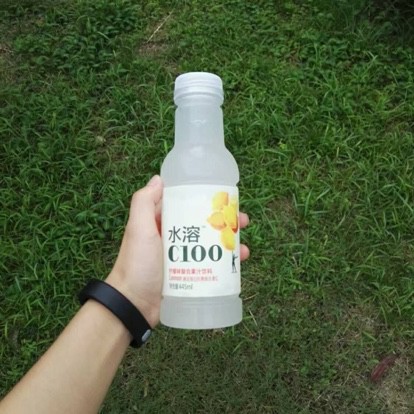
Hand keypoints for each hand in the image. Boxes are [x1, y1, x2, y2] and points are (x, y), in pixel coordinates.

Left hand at [106, 175, 249, 327]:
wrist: (133, 305)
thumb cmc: (136, 264)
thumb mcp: (138, 229)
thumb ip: (144, 202)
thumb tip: (159, 179)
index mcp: (159, 223)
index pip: (184, 204)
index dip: (204, 198)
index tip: (223, 196)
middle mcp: (172, 237)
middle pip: (202, 223)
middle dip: (224, 220)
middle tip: (242, 220)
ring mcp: (182, 257)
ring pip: (210, 244)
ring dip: (228, 241)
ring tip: (244, 244)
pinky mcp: (190, 274)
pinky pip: (211, 264)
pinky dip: (226, 262)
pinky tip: (239, 261)